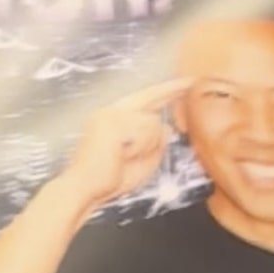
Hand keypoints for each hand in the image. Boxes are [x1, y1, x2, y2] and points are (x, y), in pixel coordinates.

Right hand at [63, 79, 189, 214]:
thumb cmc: (110, 180)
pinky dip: (141, 147)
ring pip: (152, 121)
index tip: (183, 84)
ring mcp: (110, 114)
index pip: (143, 99)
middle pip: (149, 98)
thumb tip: (167, 127)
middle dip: (170, 90)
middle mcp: (110, 111)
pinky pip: (145, 130)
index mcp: (113, 118)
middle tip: (189, 83)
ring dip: (147, 145)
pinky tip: (122, 155)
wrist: (84, 190)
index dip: (164, 92)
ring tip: (125, 157)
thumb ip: (156, 144)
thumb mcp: (142, 162)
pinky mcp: (113, 121)